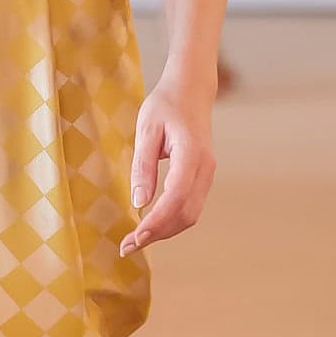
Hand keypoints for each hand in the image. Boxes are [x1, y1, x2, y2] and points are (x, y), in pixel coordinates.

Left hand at [122, 82, 216, 255]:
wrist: (191, 90)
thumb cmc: (165, 105)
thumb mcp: (146, 130)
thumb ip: (142, 166)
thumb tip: (139, 202)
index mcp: (191, 154)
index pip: (175, 197)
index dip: (155, 222)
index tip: (134, 238)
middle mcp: (205, 168)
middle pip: (185, 214)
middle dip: (157, 234)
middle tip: (127, 246)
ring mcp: (208, 174)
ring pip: (190, 215)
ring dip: (165, 231)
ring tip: (136, 239)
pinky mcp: (203, 177)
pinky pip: (190, 207)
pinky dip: (171, 221)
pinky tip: (151, 225)